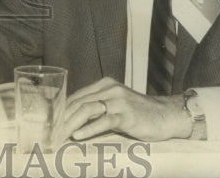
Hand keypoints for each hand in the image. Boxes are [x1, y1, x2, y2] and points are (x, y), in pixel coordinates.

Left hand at [59, 77, 191, 141]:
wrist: (166, 115)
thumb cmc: (140, 113)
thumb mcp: (116, 105)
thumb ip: (99, 107)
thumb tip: (75, 120)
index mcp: (105, 84)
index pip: (77, 96)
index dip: (63, 110)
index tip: (53, 123)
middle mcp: (109, 89)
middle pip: (79, 102)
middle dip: (64, 118)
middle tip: (53, 132)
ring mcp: (118, 101)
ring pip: (87, 109)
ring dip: (71, 123)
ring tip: (61, 135)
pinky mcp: (126, 114)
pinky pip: (103, 121)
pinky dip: (89, 128)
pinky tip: (79, 135)